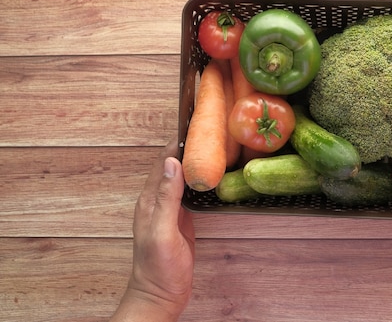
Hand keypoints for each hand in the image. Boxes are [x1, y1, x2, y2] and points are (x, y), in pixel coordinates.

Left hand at [110, 140, 194, 321]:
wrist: (161, 295)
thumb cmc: (158, 268)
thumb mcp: (163, 231)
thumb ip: (166, 198)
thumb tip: (172, 162)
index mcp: (150, 200)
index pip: (163, 161)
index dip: (176, 142)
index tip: (194, 125)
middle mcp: (159, 200)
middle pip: (173, 165)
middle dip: (187, 146)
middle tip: (210, 130)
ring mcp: (170, 209)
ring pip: (182, 176)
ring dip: (194, 160)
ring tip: (213, 145)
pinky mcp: (182, 219)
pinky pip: (189, 191)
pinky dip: (199, 178)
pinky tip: (210, 174)